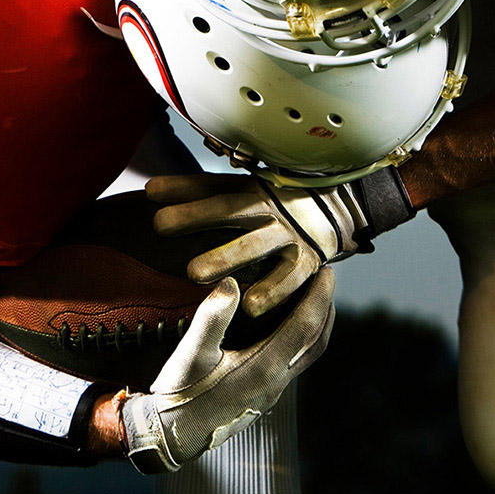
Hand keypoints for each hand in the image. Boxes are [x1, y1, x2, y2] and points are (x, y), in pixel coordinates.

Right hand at [120, 269, 335, 472]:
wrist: (171, 436)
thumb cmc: (180, 394)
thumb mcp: (190, 354)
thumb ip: (211, 318)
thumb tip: (230, 283)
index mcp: (263, 369)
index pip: (304, 327)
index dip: (318, 297)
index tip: (326, 271)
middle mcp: (275, 381)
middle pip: (316, 341)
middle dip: (325, 308)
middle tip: (326, 278)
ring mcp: (272, 391)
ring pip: (308, 354)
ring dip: (317, 324)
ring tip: (315, 298)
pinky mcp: (264, 395)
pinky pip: (296, 362)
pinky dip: (303, 338)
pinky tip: (290, 327)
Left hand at [148, 173, 369, 316]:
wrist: (345, 208)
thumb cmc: (280, 200)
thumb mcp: (245, 189)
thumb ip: (200, 192)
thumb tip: (149, 191)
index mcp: (254, 188)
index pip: (214, 186)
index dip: (183, 189)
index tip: (150, 193)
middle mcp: (272, 208)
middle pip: (230, 209)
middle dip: (197, 216)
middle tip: (161, 225)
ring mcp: (291, 234)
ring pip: (255, 245)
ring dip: (225, 257)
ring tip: (193, 272)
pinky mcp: (310, 261)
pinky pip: (290, 279)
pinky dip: (272, 292)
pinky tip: (250, 307)